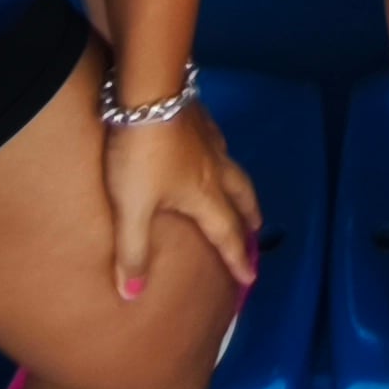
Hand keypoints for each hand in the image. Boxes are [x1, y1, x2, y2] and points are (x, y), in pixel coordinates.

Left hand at [101, 94, 260, 299]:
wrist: (146, 92)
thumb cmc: (140, 155)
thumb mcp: (131, 207)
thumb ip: (132, 251)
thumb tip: (132, 297)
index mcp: (203, 195)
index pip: (226, 233)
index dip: (237, 257)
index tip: (250, 277)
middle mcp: (214, 169)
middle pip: (241, 197)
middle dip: (249, 216)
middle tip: (256, 230)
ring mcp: (208, 139)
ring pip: (233, 168)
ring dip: (240, 187)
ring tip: (239, 194)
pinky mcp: (198, 116)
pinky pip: (219, 142)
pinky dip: (222, 156)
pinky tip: (212, 149)